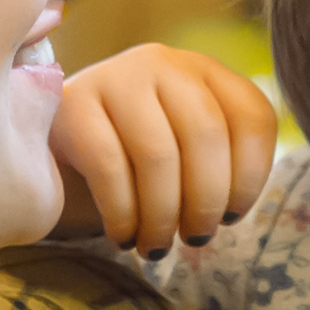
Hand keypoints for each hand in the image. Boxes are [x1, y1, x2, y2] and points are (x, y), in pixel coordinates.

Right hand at [49, 43, 278, 252]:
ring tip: (156, 247)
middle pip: (207, 135)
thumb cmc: (134, 164)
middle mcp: (164, 63)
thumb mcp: (185, 154)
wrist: (56, 157)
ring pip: (158, 154)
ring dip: (163, 215)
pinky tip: (123, 236)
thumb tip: (232, 208)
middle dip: (205, 202)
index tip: (231, 217)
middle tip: (194, 239)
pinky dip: (123, 213)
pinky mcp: (73, 103)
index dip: (251, 178)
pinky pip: (109, 167)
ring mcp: (116, 76)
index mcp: (204, 73)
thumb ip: (219, 163)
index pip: (253, 116)